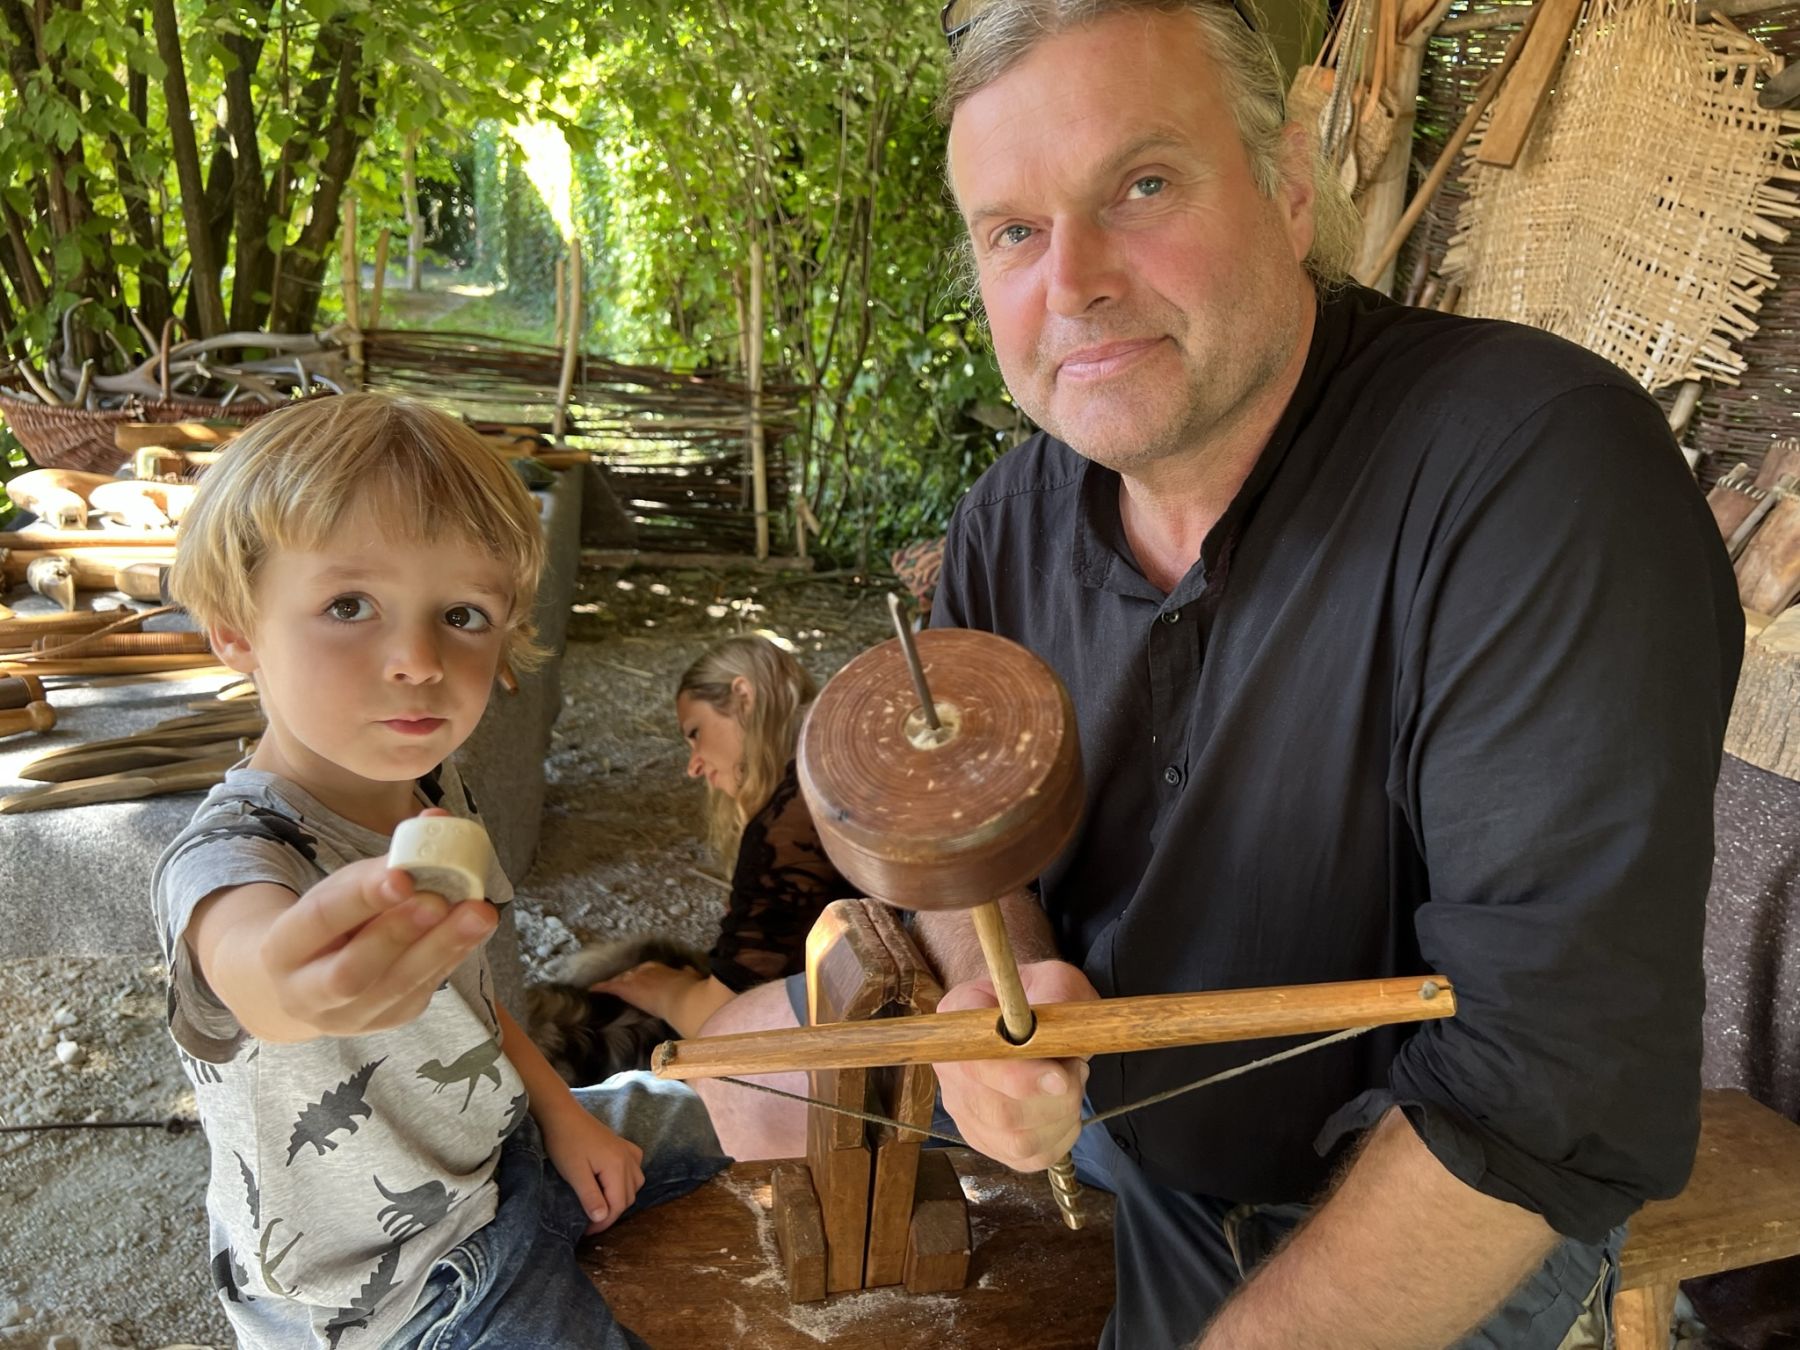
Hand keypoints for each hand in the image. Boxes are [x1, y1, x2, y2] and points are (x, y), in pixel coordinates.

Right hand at [260, 809, 497, 1035]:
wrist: (309, 980)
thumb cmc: (332, 921)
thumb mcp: (341, 888)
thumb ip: (386, 861)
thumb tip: (437, 820)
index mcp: (282, 949)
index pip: (319, 920)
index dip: (361, 897)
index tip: (401, 875)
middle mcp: (307, 994)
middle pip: (351, 971)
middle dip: (398, 933)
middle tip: (439, 901)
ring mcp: (348, 1018)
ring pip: (395, 988)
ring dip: (442, 947)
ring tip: (478, 913)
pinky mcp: (387, 1021)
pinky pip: (422, 991)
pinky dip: (452, 956)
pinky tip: (474, 929)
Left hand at [542, 1104, 645, 1233]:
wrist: (562, 1114)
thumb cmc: (565, 1143)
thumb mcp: (575, 1173)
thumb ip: (590, 1197)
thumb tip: (602, 1218)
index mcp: (617, 1167)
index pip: (617, 1205)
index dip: (603, 1223)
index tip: (586, 1231)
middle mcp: (629, 1159)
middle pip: (628, 1197)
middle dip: (611, 1213)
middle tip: (590, 1221)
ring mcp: (628, 1151)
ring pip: (635, 1184)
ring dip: (621, 1198)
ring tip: (601, 1205)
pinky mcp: (623, 1145)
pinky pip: (635, 1168)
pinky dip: (628, 1180)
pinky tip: (615, 1181)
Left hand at [592, 961, 705, 1023]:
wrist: (682, 998)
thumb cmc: (689, 990)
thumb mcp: (690, 978)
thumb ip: (687, 974)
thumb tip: (687, 970)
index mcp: (659, 967)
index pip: (645, 970)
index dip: (641, 977)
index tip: (640, 981)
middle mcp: (644, 969)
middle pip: (631, 974)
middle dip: (626, 979)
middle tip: (621, 985)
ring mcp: (634, 978)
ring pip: (620, 979)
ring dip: (614, 984)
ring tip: (605, 987)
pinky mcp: (626, 989)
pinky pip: (609, 987)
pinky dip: (601, 988)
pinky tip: (591, 989)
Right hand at [934, 959, 1097, 1172]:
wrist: (1032, 1017)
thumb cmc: (1042, 996)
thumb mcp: (1055, 980)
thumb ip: (1056, 999)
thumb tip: (1055, 1039)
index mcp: (956, 1019)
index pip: (974, 1062)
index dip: (1018, 1078)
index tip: (1060, 1076)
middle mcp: (950, 1068)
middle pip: (1000, 1112)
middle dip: (1056, 1100)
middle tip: (1076, 1069)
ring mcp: (964, 1109)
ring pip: (1016, 1140)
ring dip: (1061, 1117)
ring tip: (1070, 1084)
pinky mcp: (986, 1139)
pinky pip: (1027, 1158)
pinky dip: (1060, 1138)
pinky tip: (1063, 1109)